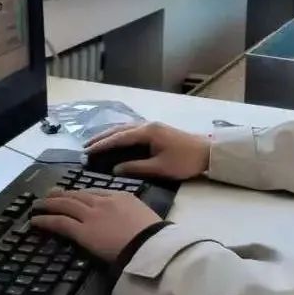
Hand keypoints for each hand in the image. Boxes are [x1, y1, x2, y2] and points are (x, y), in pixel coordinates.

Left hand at [31, 189, 161, 261]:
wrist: (150, 244)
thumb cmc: (154, 235)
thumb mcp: (145, 215)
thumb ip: (131, 213)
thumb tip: (128, 220)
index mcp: (120, 196)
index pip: (95, 192)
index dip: (80, 194)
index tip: (73, 195)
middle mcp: (103, 202)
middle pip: (77, 196)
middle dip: (61, 195)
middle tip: (50, 194)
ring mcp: (91, 215)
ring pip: (65, 205)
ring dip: (49, 204)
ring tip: (38, 205)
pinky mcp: (82, 231)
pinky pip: (60, 222)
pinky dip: (46, 220)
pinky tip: (36, 220)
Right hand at [85, 122, 209, 181]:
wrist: (208, 153)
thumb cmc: (185, 161)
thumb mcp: (160, 168)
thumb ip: (136, 167)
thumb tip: (115, 169)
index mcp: (147, 132)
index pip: (119, 138)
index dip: (102, 145)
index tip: (87, 151)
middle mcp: (147, 125)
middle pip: (119, 130)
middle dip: (102, 138)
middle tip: (85, 147)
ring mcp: (152, 126)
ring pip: (125, 129)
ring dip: (110, 135)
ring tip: (95, 143)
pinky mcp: (156, 131)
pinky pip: (132, 131)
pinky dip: (120, 136)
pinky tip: (115, 141)